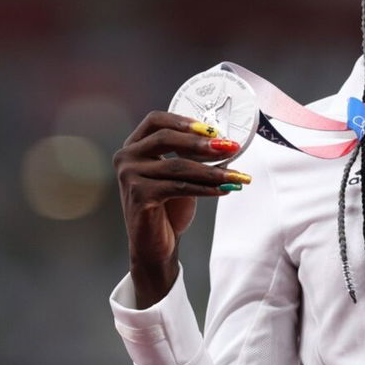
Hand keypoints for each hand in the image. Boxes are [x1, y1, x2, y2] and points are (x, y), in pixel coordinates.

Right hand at [112, 111, 249, 306]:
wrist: (155, 244)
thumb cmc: (168, 206)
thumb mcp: (180, 174)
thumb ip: (192, 156)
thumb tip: (226, 143)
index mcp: (134, 146)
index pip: (156, 120)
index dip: (184, 121)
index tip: (211, 129)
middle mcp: (126, 158)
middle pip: (166, 138)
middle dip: (203, 143)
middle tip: (232, 148)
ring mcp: (129, 176)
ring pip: (178, 165)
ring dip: (213, 170)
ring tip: (237, 176)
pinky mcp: (138, 196)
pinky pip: (179, 186)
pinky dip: (206, 188)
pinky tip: (224, 189)